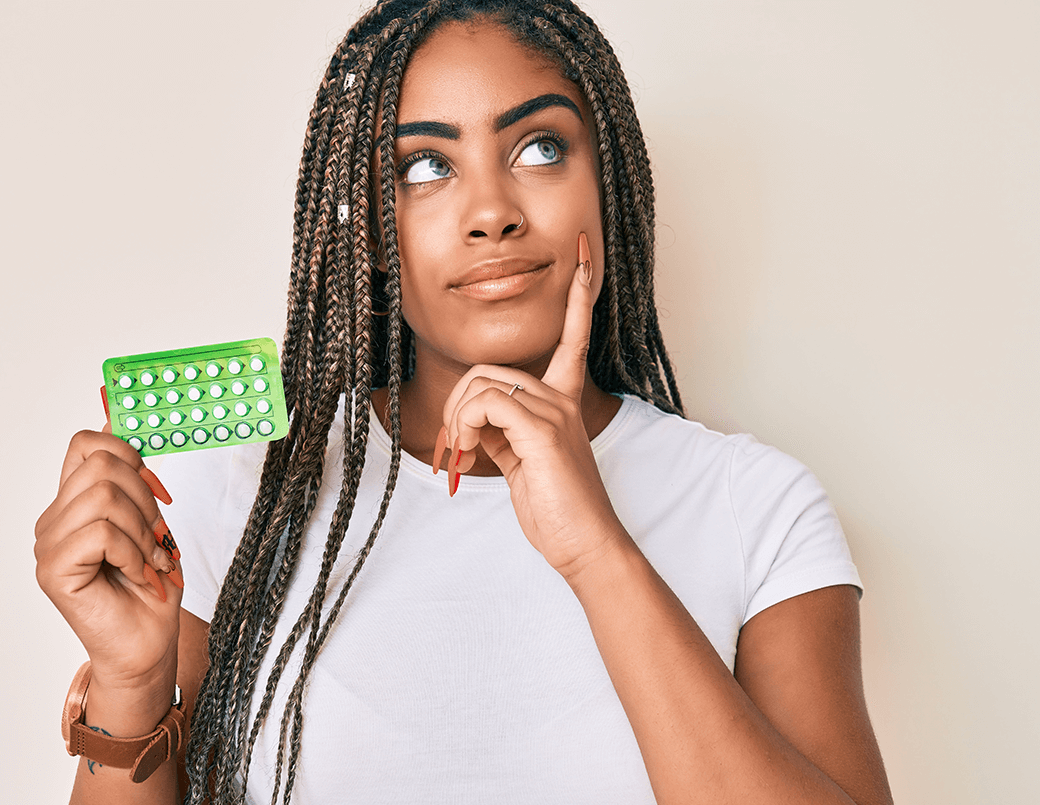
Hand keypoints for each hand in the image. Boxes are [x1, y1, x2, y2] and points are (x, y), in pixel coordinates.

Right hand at [34, 416, 184, 690]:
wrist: (149, 645)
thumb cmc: (151, 587)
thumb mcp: (151, 519)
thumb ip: (131, 473)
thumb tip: (115, 408)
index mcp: (73, 502)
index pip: (86, 442)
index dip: (129, 454)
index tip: (158, 491)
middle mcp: (53, 519)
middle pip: (101, 464)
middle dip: (145, 499)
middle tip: (158, 539)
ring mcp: (47, 544)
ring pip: (103, 496)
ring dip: (142, 531)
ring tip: (149, 562)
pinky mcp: (52, 570)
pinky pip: (102, 532)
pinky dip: (134, 553)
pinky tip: (139, 575)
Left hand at [436, 232, 627, 579]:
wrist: (585, 545)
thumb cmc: (556, 509)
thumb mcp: (520, 463)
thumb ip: (501, 431)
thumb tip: (471, 420)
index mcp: (563, 400)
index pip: (573, 335)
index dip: (579, 295)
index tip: (583, 254)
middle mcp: (563, 398)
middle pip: (486, 369)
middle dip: (457, 407)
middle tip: (454, 450)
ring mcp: (555, 411)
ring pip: (480, 384)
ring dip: (456, 422)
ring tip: (463, 458)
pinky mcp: (543, 430)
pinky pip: (486, 403)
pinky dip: (464, 428)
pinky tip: (468, 456)